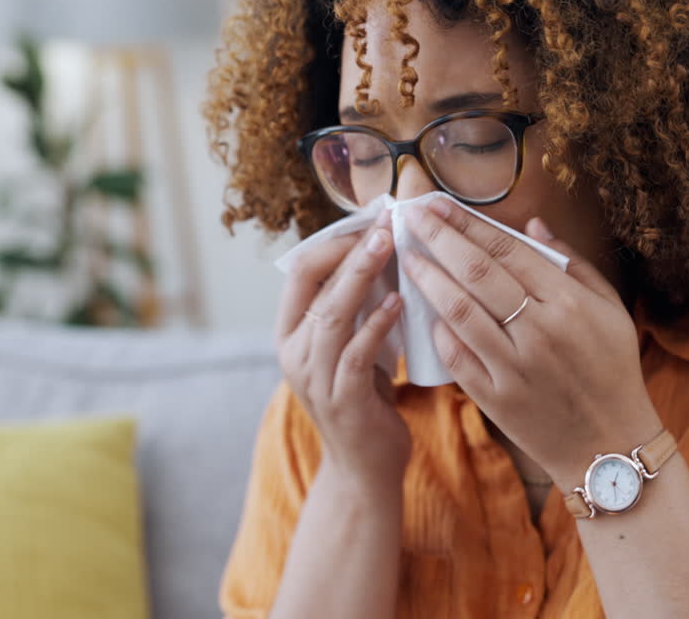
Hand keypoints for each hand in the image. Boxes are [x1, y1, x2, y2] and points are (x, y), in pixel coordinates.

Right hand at [275, 209, 410, 489]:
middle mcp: (294, 352)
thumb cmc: (366, 400)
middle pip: (315, 286)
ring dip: (362, 276)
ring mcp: (314, 378)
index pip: (300, 271)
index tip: (372, 218)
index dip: (334, 241)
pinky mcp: (342, 400)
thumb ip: (356, 309)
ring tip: (389, 246)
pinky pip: (355, 353)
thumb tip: (385, 250)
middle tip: (385, 220)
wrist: (364, 469)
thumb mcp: (352, 347)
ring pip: (331, 314)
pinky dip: (376, 324)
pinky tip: (398, 302)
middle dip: (351, 249)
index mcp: (291, 333)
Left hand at [400, 198, 661, 491]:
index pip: (506, 249)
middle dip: (439, 238)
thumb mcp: (609, 309)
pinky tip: (424, 312)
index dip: (467, 223)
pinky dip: (438, 332)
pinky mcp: (496, 398)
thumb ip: (572, 262)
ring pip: (459, 311)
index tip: (438, 205)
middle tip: (412, 216)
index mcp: (568, 302)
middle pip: (477, 272)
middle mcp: (540, 330)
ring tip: (407, 257)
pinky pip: (457, 356)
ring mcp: (515, 366)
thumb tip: (532, 223)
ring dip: (428, 279)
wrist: (609, 445)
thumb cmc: (611, 370)